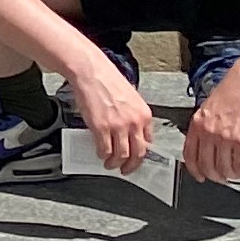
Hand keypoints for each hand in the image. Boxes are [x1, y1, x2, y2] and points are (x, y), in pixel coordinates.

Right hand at [66, 52, 154, 175]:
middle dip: (132, 165)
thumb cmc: (107, 80)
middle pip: (138, 154)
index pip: (148, 143)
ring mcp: (118, 126)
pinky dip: (103, 155)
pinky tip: (100, 154)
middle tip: (126, 169)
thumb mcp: (130, 98)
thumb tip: (130, 133)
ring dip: (116, 163)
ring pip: (122, 155)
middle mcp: (134, 122)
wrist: (91, 71)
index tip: (136, 158)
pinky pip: (105, 149)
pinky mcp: (101, 127)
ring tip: (110, 164)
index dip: (141, 154)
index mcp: (144, 115)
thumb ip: (133, 116)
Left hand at [180, 57, 239, 184]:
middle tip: (222, 177)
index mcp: (197, 124)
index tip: (199, 176)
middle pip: (207, 165)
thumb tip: (204, 146)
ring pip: (225, 168)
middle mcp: (209, 133)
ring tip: (236, 172)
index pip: (190, 155)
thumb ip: (204, 127)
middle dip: (215, 176)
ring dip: (231, 174)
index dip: (194, 170)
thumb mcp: (207, 109)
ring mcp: (226, 138)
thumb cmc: (231, 93)